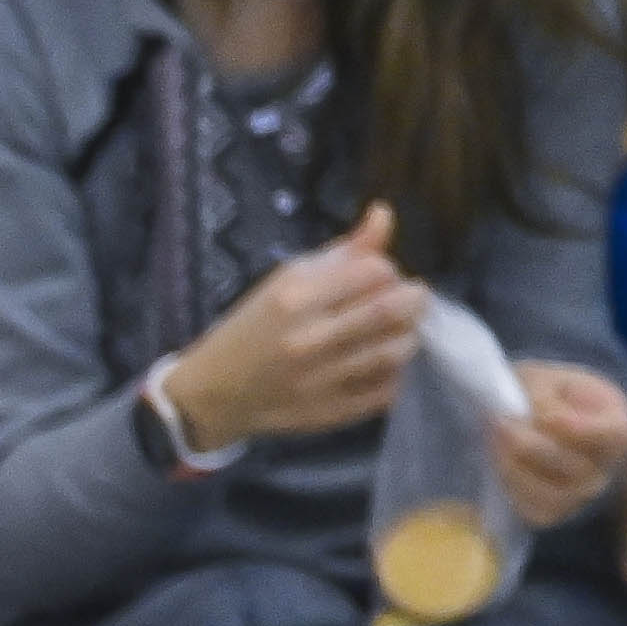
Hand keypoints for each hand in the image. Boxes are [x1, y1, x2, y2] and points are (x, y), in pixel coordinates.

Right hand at [155, 205, 423, 444]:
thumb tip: (384, 213)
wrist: (215, 393)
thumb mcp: (287, 280)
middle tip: (407, 299)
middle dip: (412, 299)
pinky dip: (393, 373)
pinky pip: (387, 390)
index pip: (375, 271)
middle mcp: (309, 339)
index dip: (387, 269)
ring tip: (394, 331)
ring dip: (407, 334)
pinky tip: (378, 364)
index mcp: (296, 298)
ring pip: (398, 350)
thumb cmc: (251, 328)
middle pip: (394, 309)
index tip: (379, 277)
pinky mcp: (331, 412)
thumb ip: (342, 252)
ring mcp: (322, 380)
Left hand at [493, 362, 626, 528]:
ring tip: (494, 440)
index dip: (580, 429)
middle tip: (501, 422)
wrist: (537, 417)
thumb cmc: (549, 394)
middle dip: (531, 445)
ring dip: (515, 468)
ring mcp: (581, 493)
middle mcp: (606, 467)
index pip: (614, 435)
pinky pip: (533, 509)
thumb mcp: (546, 379)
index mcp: (618, 426)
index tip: (547, 416)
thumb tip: (535, 419)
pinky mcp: (554, 511)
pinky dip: (511, 487)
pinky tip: (499, 460)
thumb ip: (543, 396)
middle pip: (574, 467)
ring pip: (551, 494)